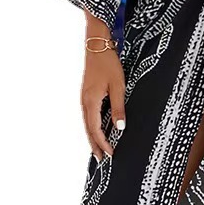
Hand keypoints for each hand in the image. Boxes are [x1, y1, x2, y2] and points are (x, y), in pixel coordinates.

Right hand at [81, 44, 124, 161]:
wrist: (97, 45)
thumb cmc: (108, 63)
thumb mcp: (118, 86)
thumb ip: (118, 107)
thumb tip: (120, 128)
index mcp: (91, 101)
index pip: (95, 129)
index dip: (102, 143)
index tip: (110, 154)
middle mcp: (84, 102)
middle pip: (88, 129)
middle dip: (94, 145)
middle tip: (100, 159)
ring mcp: (84, 98)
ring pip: (86, 123)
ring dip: (92, 137)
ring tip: (98, 149)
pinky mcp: (87, 94)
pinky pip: (88, 115)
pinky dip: (91, 126)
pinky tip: (96, 129)